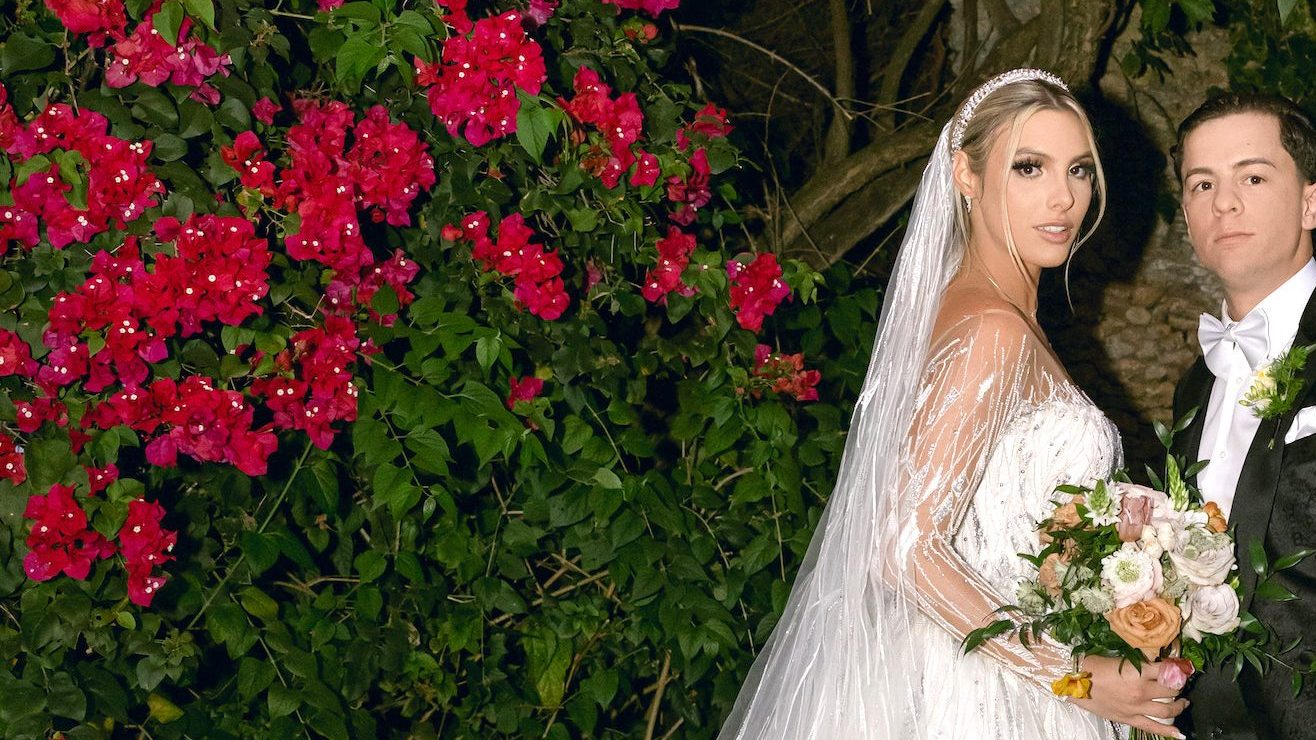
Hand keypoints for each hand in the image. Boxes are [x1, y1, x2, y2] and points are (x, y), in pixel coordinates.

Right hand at [1069, 655, 1188, 737]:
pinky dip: (1168, 731)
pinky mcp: (1129, 719)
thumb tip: (1157, 666)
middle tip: (1179, 684)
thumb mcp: (1119, 659)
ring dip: (1179, 706)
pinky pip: (1153, 727)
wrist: (1073, 681)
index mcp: (1138, 672)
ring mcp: (1136, 707)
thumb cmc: (1092, 665)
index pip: (1169, 671)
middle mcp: (1141, 690)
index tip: (1181, 668)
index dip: (1178, 669)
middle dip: (1179, 686)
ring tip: (1182, 702)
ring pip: (1168, 710)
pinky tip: (1179, 733)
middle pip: (1172, 690)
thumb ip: (1139, 665)